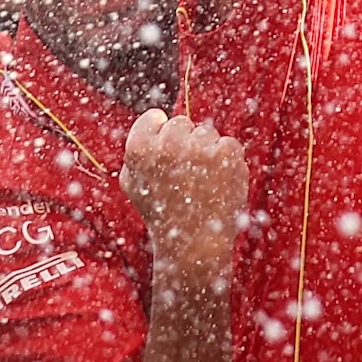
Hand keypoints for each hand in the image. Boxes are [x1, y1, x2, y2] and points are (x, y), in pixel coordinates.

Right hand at [117, 110, 245, 275]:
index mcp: (140, 147)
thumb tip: (155, 119)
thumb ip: (137, 151)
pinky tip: (216, 182)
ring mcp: (200, 146)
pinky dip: (226, 161)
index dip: (159, 135)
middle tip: (183, 174)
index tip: (164, 153)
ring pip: (206, 133)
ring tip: (199, 183)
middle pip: (181, 123)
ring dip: (205, 151)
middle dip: (183, 143)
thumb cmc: (161, 214)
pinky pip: (227, 144)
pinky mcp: (227, 152)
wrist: (193, 243)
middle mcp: (169, 142)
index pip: (153, 117)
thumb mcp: (133, 184)